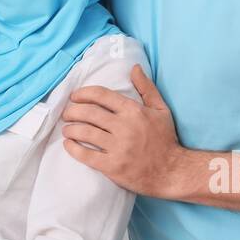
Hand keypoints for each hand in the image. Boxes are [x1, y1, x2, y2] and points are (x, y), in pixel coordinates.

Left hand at [60, 64, 184, 197]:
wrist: (172, 172)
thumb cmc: (166, 139)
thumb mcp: (161, 109)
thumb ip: (146, 87)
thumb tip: (134, 68)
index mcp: (133, 111)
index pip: (101, 95)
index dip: (83, 93)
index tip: (74, 96)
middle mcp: (124, 127)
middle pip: (88, 113)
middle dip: (72, 111)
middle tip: (67, 113)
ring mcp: (118, 147)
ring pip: (85, 132)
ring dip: (70, 129)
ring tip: (66, 129)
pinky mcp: (113, 166)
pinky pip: (86, 155)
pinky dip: (73, 148)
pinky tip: (68, 144)